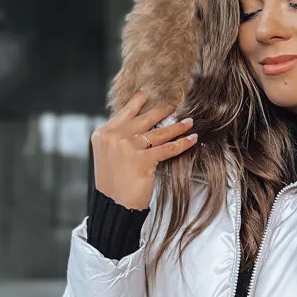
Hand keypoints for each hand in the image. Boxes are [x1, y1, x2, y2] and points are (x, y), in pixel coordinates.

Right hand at [91, 91, 197, 209]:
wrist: (113, 205)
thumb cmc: (112, 184)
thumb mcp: (107, 156)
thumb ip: (118, 139)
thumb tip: (136, 128)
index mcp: (104, 134)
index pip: (125, 112)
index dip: (138, 101)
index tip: (147, 92)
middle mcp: (115, 137)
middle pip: (144, 118)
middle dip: (162, 110)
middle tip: (174, 105)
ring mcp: (129, 148)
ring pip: (159, 132)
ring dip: (177, 126)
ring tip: (189, 121)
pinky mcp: (143, 160)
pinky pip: (168, 148)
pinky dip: (182, 143)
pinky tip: (192, 139)